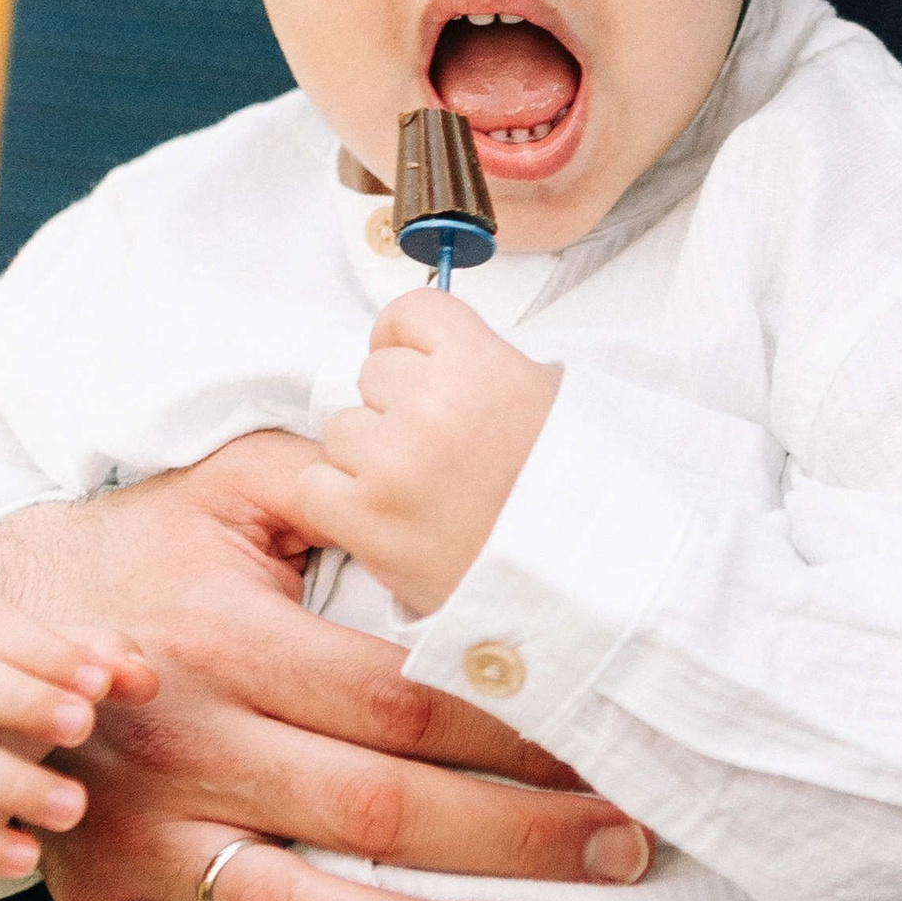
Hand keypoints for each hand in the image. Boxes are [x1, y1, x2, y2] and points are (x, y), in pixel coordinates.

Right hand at [0, 433, 649, 900]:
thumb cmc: (145, 557)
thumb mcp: (229, 488)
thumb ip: (334, 477)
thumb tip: (441, 477)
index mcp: (226, 642)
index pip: (397, 701)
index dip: (510, 733)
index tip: (604, 751)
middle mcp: (182, 744)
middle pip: (373, 809)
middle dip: (513, 839)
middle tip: (621, 851)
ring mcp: (137, 837)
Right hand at [0, 599, 156, 880]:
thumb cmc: (13, 698)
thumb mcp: (54, 673)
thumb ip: (101, 665)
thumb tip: (141, 679)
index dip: (42, 652)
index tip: (99, 684)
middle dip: (20, 700)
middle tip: (83, 725)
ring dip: (8, 783)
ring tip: (74, 807)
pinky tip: (26, 857)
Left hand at [287, 292, 562, 618]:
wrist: (586, 588)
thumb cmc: (577, 494)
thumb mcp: (558, 400)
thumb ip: (491, 364)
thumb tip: (438, 350)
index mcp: (481, 365)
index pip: (408, 312)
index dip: (410, 341)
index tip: (419, 367)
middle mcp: (432, 407)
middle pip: (372, 374)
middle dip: (397, 406)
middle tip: (439, 448)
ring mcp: (394, 467)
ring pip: (340, 430)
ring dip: (369, 456)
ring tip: (420, 490)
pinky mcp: (368, 525)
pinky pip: (315, 486)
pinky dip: (342, 502)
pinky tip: (387, 518)